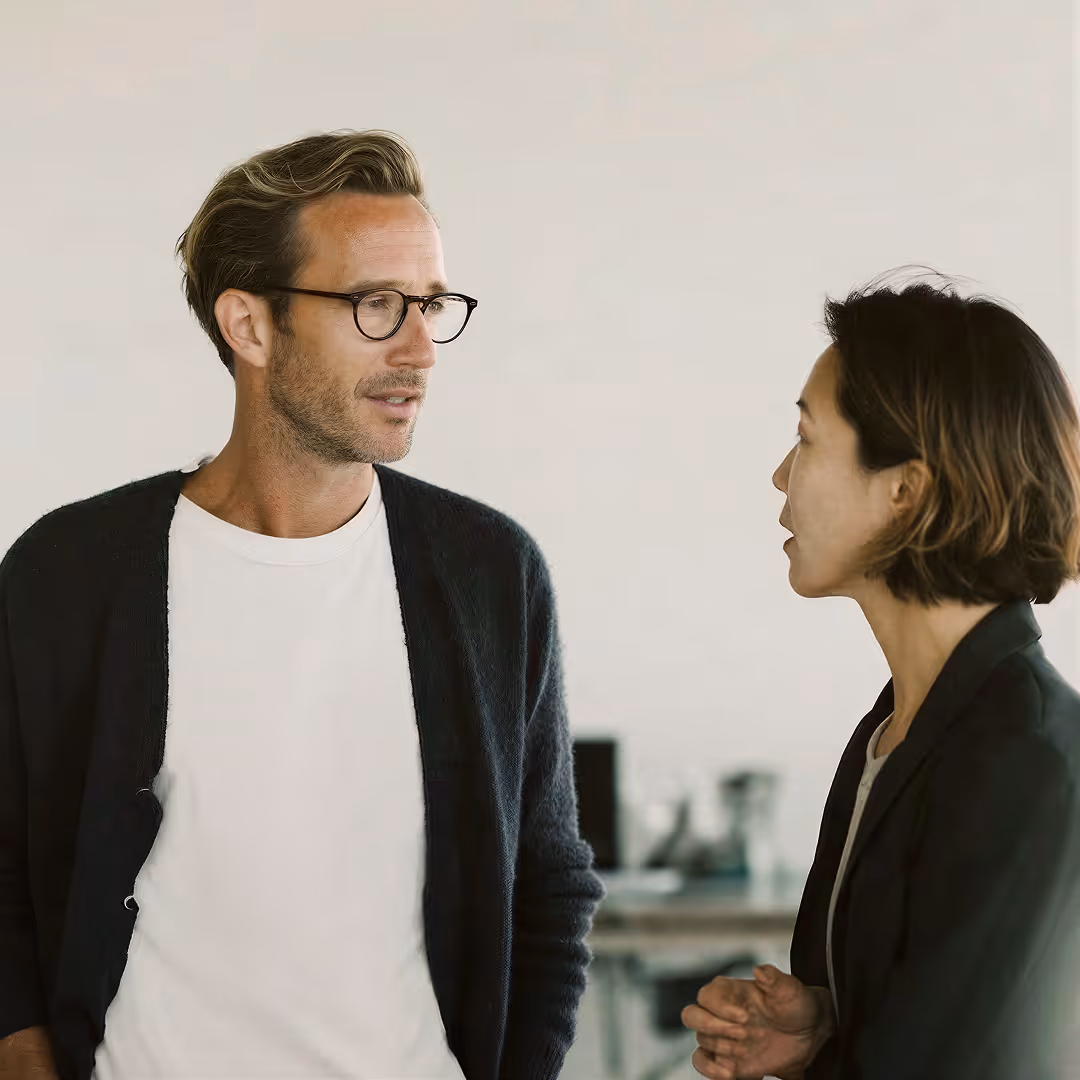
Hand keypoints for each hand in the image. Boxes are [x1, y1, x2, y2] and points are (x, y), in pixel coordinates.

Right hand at [681, 964, 833, 1079]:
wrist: (808, 1034)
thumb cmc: (795, 1004)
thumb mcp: (789, 989)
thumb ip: (774, 978)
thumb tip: (760, 970)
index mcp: (729, 991)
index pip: (706, 995)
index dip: (720, 1007)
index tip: (745, 1016)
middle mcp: (720, 1012)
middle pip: (692, 1016)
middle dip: (713, 1027)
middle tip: (743, 1035)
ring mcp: (722, 1037)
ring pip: (701, 1042)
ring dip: (722, 1049)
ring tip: (747, 1052)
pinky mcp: (727, 1059)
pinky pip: (703, 1063)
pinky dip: (711, 1070)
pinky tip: (731, 1073)